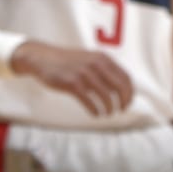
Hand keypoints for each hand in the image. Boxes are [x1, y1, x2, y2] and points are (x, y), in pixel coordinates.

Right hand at [11, 40, 133, 116]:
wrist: (43, 57)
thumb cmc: (67, 61)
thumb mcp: (89, 59)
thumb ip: (104, 69)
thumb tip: (120, 88)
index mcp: (102, 58)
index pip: (126, 77)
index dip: (130, 93)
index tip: (127, 102)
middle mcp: (96, 64)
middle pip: (120, 87)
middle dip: (123, 101)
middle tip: (120, 110)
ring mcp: (84, 73)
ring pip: (106, 96)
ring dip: (109, 108)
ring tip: (106, 113)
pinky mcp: (72, 83)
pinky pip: (89, 101)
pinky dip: (95, 110)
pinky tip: (95, 114)